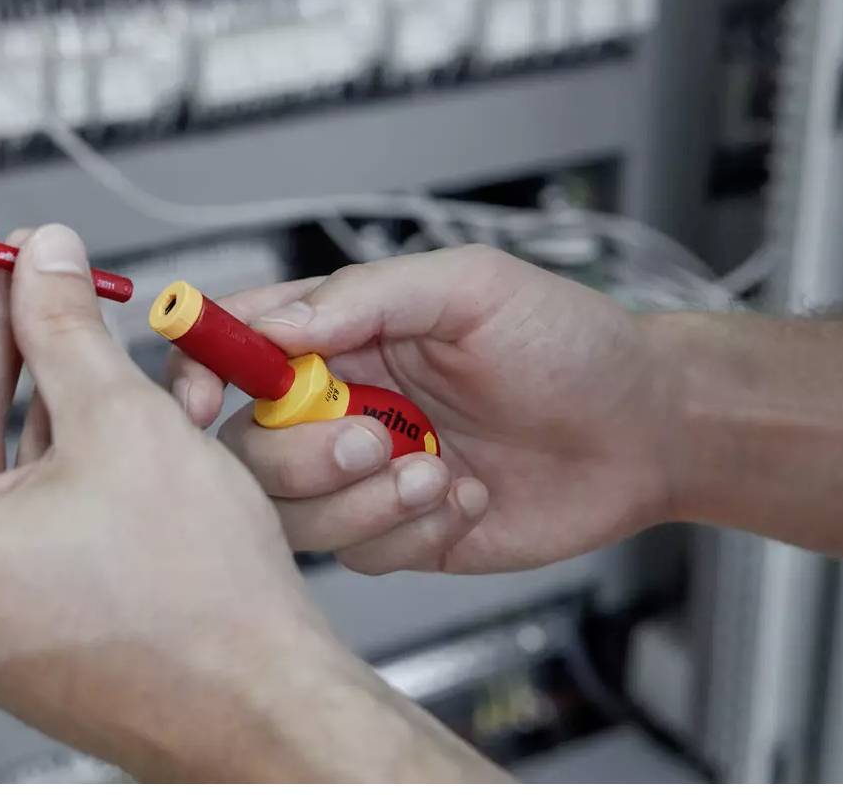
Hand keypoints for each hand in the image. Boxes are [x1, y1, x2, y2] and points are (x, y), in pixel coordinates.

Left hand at [0, 200, 501, 780]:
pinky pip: (3, 483)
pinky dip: (36, 418)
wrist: (261, 703)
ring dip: (7, 358)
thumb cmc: (197, 616)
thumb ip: (64, 324)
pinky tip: (73, 361)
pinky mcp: (12, 592)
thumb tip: (44, 260)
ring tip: (44, 288)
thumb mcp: (122, 426)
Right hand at [168, 246, 677, 575]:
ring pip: (294, 513)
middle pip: (247, 447)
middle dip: (301, 455)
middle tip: (374, 439)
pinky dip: (412, 530)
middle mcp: (341, 406)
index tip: (202, 399)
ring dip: (360, 501)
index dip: (199, 370)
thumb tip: (277, 324)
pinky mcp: (400, 533)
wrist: (643, 429)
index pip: (234, 347)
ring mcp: (366, 475)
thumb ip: (367, 296)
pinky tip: (467, 497)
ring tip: (437, 471)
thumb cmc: (568, 342)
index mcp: (342, 334)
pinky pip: (360, 554)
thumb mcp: (471, 287)